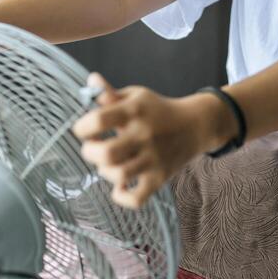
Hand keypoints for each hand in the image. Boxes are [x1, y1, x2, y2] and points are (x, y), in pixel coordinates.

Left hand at [72, 72, 211, 208]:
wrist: (195, 125)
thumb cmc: (158, 110)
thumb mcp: (136, 97)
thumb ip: (110, 94)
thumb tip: (91, 80)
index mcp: (134, 111)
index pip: (98, 120)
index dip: (82, 127)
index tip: (83, 129)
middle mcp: (144, 135)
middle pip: (106, 154)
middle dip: (89, 152)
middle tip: (93, 147)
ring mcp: (153, 158)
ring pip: (119, 175)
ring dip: (104, 171)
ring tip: (108, 163)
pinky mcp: (159, 178)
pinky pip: (136, 198)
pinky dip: (122, 196)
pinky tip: (120, 185)